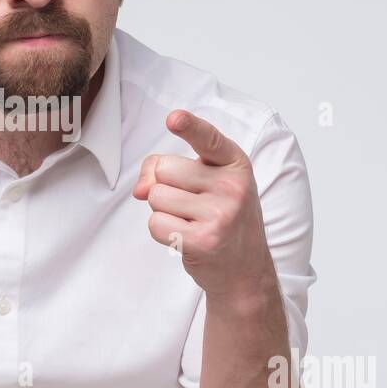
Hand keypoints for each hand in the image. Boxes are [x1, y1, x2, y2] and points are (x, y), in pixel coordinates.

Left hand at [133, 109, 276, 302]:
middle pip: (164, 168)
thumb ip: (170, 171)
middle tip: (190, 203)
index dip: (189, 126)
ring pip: (156, 196)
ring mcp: (219, 215)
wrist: (244, 270)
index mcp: (234, 164)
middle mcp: (232, 187)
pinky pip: (155, 223)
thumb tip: (141, 189)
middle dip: (165, 185)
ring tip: (190, 221)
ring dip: (163, 210)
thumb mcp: (209, 184)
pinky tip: (186, 236)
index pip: (208, 138)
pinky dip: (162, 231)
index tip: (174, 118)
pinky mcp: (203, 241)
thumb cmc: (222, 218)